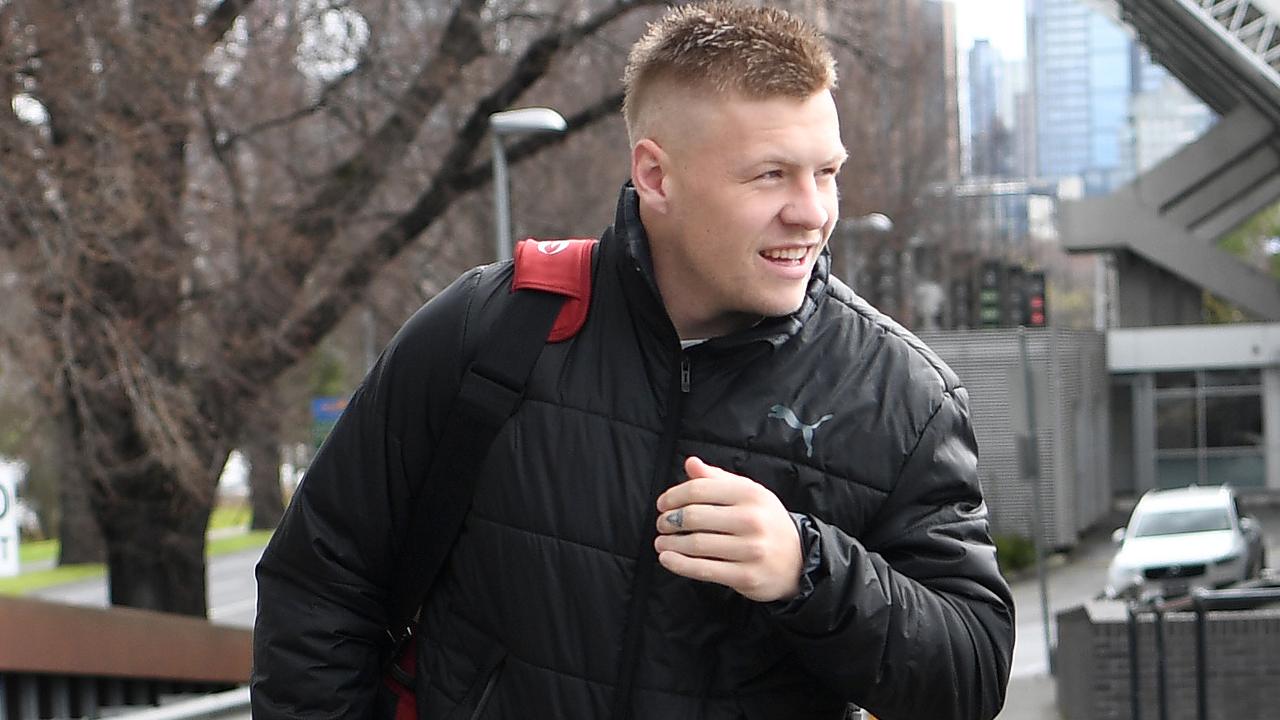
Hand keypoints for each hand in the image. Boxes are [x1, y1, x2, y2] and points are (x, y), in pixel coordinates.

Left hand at [654, 456, 802, 601]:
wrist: (799, 560)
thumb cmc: (766, 522)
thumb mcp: (749, 494)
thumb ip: (718, 478)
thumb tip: (690, 463)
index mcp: (750, 494)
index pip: (699, 489)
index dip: (673, 496)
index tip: (662, 504)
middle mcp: (751, 519)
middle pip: (694, 516)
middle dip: (670, 521)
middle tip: (661, 524)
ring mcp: (750, 549)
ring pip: (696, 544)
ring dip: (670, 543)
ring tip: (661, 543)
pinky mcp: (746, 576)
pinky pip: (704, 570)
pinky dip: (679, 564)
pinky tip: (667, 559)